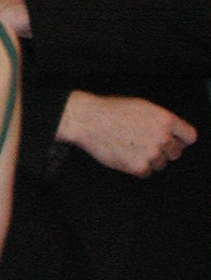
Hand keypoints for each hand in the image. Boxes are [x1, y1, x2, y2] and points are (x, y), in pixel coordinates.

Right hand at [57, 92, 196, 176]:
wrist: (89, 121)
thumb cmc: (112, 111)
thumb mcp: (142, 107)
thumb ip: (161, 121)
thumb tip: (173, 135)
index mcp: (165, 120)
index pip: (189, 136)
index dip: (180, 139)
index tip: (174, 140)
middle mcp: (162, 137)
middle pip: (176, 152)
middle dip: (163, 150)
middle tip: (145, 143)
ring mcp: (152, 153)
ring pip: (161, 164)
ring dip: (149, 159)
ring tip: (131, 147)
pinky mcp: (139, 166)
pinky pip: (146, 173)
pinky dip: (137, 167)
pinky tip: (125, 155)